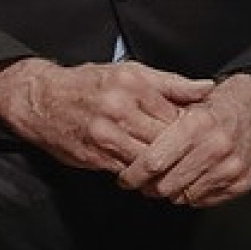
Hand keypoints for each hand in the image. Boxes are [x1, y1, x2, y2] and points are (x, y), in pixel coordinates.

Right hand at [0, 58, 212, 175]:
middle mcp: (119, 109)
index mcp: (133, 85)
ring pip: (150, 160)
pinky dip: (144, 177)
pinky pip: (129, 172)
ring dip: (165, 169)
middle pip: (166, 140)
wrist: (42, 100)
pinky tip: (151, 175)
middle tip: (195, 159)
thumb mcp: (130, 72)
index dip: (193, 131)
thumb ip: (171, 83)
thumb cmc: (89, 84)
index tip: (201, 138)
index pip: (178, 116)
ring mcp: (106, 134)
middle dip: (183, 152)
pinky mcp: (95, 156)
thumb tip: (208, 88)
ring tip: (177, 170)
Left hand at [117, 72, 250, 206]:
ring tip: (164, 180)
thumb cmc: (214, 106)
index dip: (133, 174)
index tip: (124, 179)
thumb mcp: (184, 101)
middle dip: (148, 187)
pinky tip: (187, 180)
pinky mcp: (240, 183)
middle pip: (166, 184)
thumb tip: (126, 145)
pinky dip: (190, 194)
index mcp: (196, 124)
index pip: (154, 161)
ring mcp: (230, 168)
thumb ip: (156, 122)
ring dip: (169, 191)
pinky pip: (203, 201)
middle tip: (141, 182)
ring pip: (183, 196)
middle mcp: (215, 147)